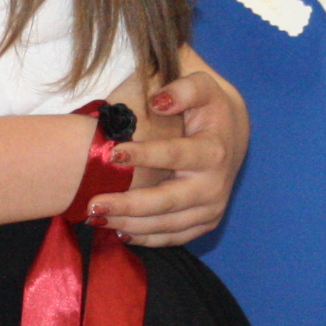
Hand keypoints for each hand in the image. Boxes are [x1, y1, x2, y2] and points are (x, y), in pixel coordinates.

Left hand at [87, 60, 248, 249]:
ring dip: (129, 225)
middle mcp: (214, 185)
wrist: (232, 133)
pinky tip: (118, 233)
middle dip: (128, 205)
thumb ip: (184, 89)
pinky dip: (146, 238)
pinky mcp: (206, 222)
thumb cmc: (208, 107)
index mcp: (213, 151)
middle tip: (93, 205)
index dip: (143, 155)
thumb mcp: (202, 86)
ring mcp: (211, 208)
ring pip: (167, 225)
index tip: (111, 153)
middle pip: (167, 201)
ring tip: (95, 219)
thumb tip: (159, 102)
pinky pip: (174, 237)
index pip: (174, 154)